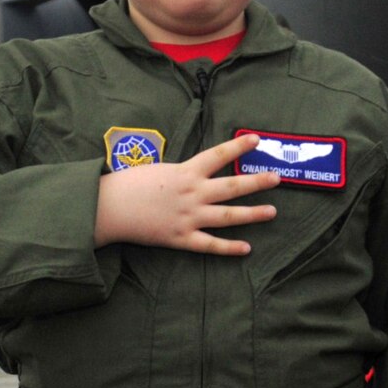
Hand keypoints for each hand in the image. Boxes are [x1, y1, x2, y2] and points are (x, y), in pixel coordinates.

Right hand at [93, 133, 280, 253]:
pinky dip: (229, 247)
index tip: (257, 139)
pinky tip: (247, 247)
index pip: (218, 155)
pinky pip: (210, 245)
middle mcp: (192, 193)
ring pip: (228, 216)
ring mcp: (189, 217)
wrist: (109, 207)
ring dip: (253, 214)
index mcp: (185, 172)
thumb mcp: (160, 170)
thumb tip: (199, 175)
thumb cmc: (129, 184)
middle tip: (277, 178)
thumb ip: (183, 174)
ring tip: (272, 211)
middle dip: (257, 182)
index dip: (238, 147)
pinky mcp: (181, 238)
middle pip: (232, 187)